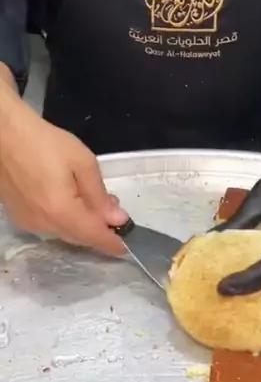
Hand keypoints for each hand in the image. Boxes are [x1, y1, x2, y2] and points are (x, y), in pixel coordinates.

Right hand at [0, 97, 127, 253]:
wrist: (2, 134)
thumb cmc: (44, 142)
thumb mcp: (82, 162)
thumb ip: (99, 195)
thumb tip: (117, 219)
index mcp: (61, 212)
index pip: (94, 237)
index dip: (113, 243)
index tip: (128, 247)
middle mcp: (43, 225)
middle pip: (79, 238)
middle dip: (99, 230)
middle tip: (115, 211)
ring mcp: (27, 222)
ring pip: (64, 232)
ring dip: (82, 224)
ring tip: (94, 200)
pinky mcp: (18, 215)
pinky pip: (49, 225)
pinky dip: (65, 219)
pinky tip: (70, 200)